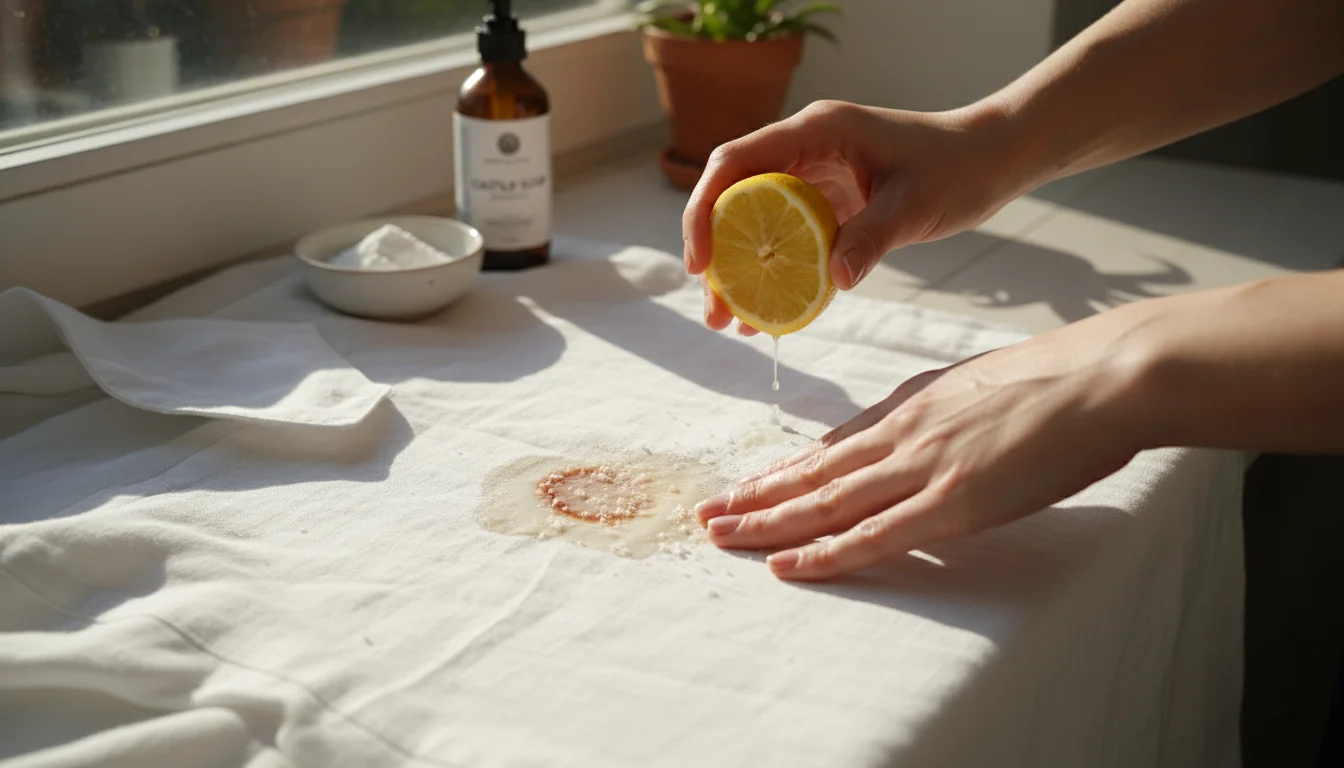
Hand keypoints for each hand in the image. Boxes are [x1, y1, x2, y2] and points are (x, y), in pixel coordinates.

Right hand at [683, 99, 1027, 335]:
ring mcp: (813, 176)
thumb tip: (835, 279)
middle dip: (716, 255)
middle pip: (734, 198)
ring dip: (741, 272)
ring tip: (733, 323)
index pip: (735, 163)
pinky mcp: (827, 203)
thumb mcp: (916, 205)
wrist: (991, 159)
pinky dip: (776, 275)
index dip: (705, 211)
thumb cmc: (958, 167)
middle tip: (714, 311)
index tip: (702, 264)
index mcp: (816, 132)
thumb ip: (873, 237)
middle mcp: (804, 150)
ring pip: (755, 222)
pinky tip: (770, 316)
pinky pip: (787, 238)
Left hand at [694, 305, 1155, 579]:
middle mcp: (902, 433)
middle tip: (708, 513)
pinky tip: (784, 565)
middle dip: (756, 496)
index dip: (786, 470)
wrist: (1104, 377)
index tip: (748, 485)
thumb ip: (935, 411)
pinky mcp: (950, 503)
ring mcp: (921, 467)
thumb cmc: (1059, 378)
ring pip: (825, 502)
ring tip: (720, 534)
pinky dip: (822, 553)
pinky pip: (872, 536)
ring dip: (767, 522)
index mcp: (911, 404)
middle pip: (813, 473)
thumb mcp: (978, 384)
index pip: (833, 446)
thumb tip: (904, 430)